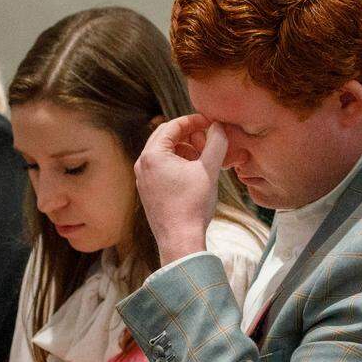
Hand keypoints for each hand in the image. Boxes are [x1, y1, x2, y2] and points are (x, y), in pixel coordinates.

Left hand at [134, 114, 226, 264]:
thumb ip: (216, 143)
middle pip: (165, 137)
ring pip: (163, 153)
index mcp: (153, 155)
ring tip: (203, 157)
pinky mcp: (147, 191)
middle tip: (207, 139)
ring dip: (183, 149)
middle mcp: (142, 164)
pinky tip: (193, 173)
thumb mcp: (209, 169)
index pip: (172, 126)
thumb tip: (219, 127)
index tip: (210, 123)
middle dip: (188, 134)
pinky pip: (160, 168)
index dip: (193, 121)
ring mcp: (142, 179)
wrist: (180, 240)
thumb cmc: (193, 205)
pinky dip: (177, 163)